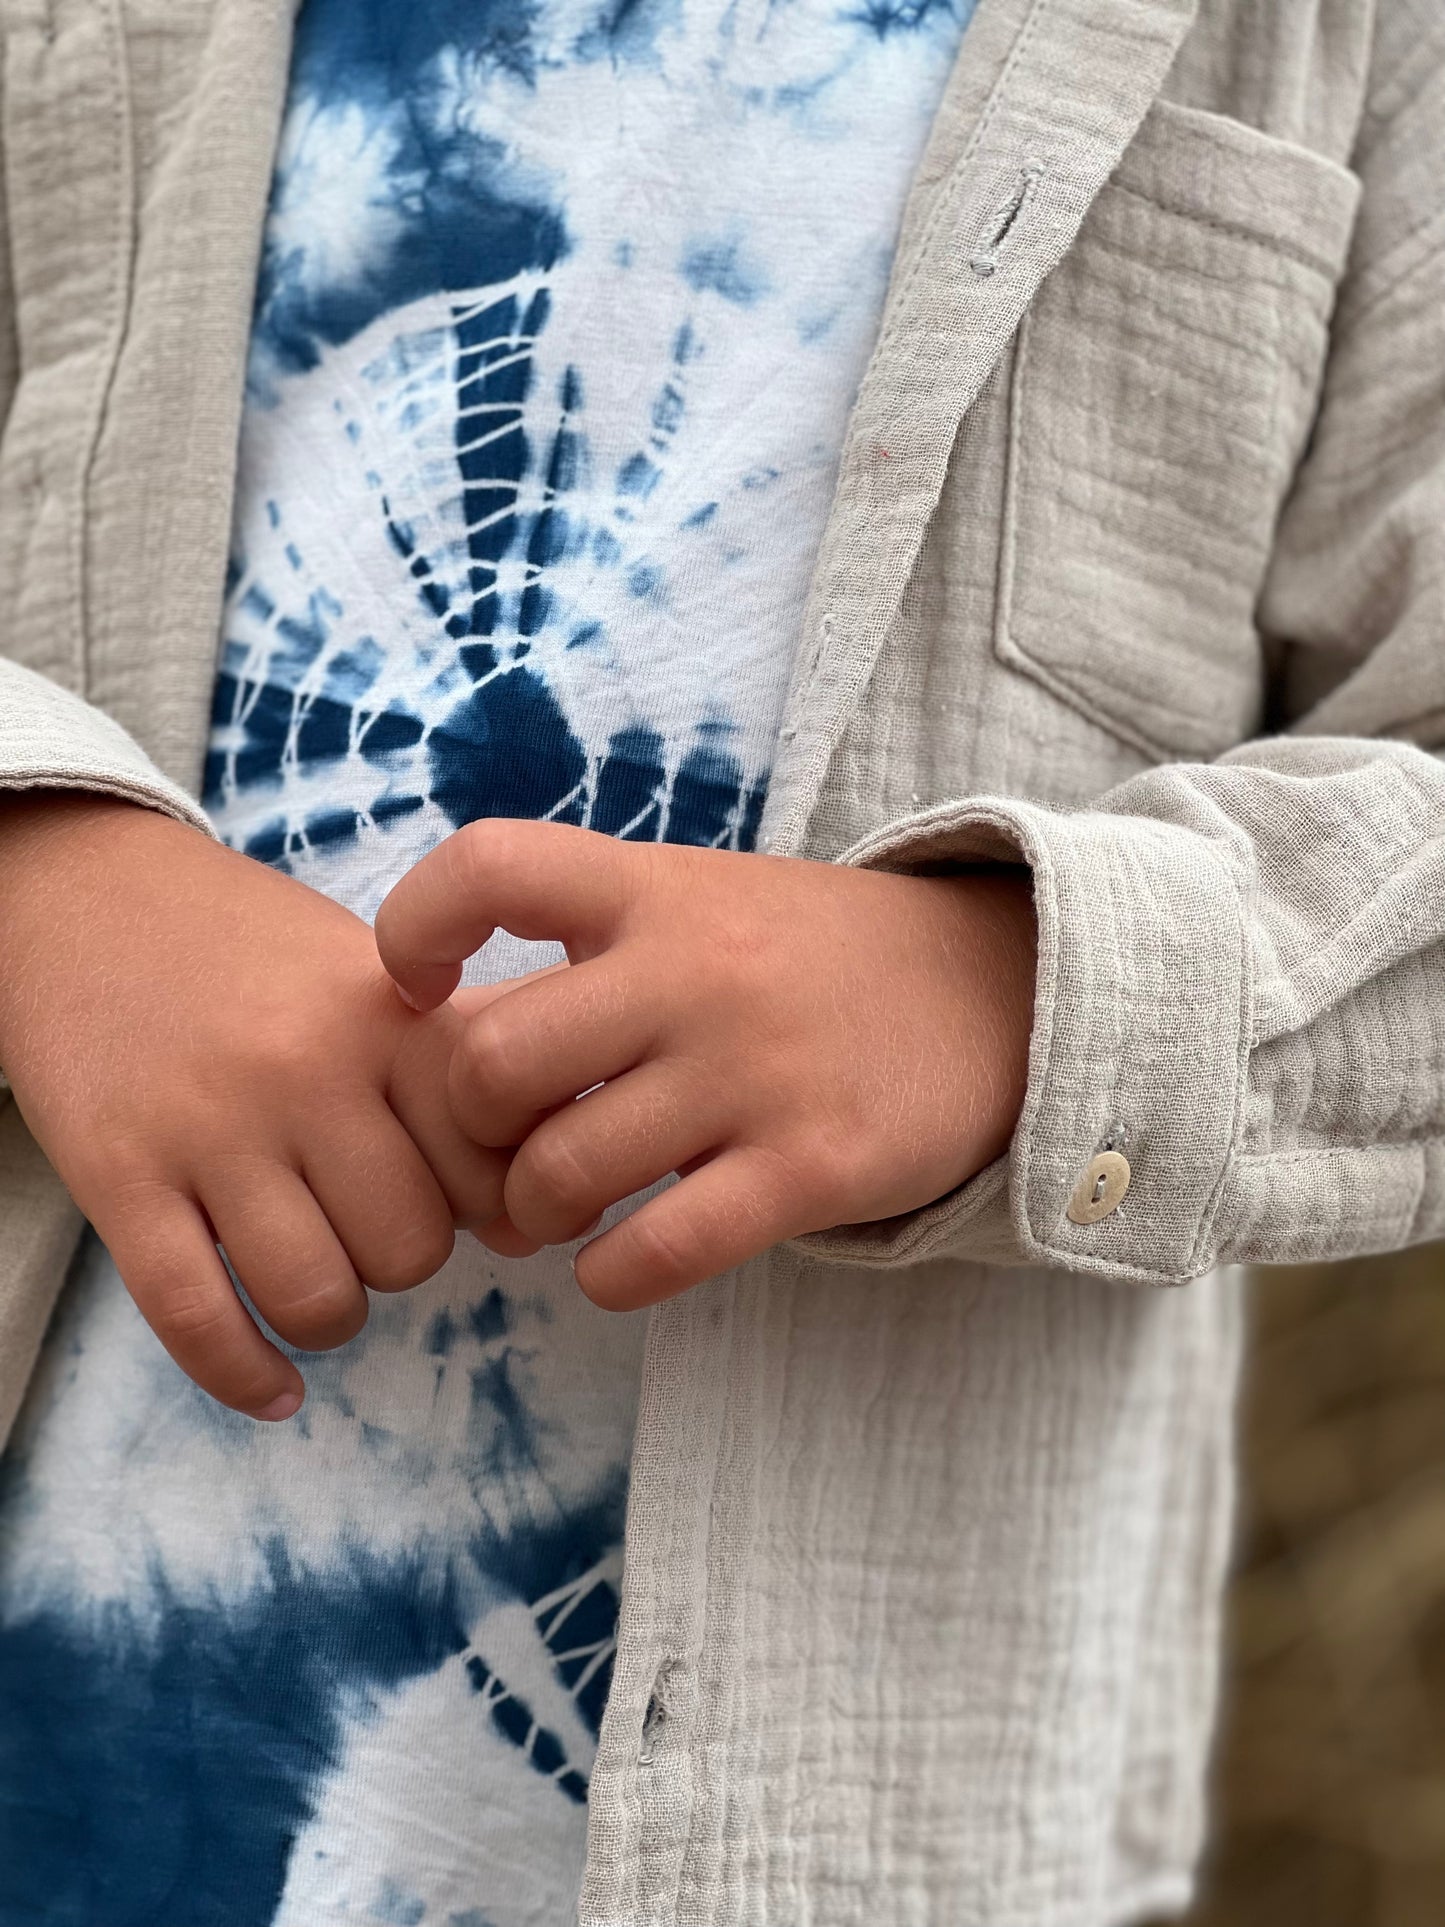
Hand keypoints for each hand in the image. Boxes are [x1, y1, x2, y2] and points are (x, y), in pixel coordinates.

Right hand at [0, 795, 509, 1418]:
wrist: (86, 894)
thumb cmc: (256, 952)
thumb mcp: (375, 975)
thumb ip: (459, 1080)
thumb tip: (533, 1226)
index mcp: (390, 1014)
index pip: (492, 1165)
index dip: (495, 1205)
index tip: (465, 1198)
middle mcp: (308, 1068)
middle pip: (412, 1248)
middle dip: (404, 1259)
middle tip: (370, 1221)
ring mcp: (209, 1126)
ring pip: (316, 1296)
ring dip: (331, 1314)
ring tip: (319, 1277)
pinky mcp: (119, 1174)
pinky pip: (196, 1318)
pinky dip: (246, 1375)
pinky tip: (275, 1387)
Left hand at [374, 820, 1035, 1309]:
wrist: (998, 989)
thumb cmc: (809, 957)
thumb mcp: (704, 905)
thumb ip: (586, 951)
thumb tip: (441, 1035)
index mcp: (657, 890)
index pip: (492, 868)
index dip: (416, 927)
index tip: (419, 988)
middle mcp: (695, 970)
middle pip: (495, 1063)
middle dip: (470, 1126)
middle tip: (505, 1142)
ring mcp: (754, 1071)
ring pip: (560, 1173)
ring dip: (531, 1215)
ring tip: (558, 1210)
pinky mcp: (810, 1166)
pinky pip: (656, 1251)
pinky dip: (607, 1276)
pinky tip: (618, 1262)